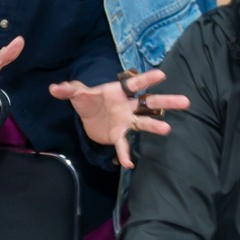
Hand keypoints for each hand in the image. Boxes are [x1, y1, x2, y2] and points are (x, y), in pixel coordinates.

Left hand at [49, 68, 188, 169]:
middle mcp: (128, 106)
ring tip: (167, 129)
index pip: (135, 84)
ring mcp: (126, 121)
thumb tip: (54, 88)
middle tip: (185, 101)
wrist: (87, 117)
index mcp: (119, 91)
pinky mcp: (119, 135)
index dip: (147, 79)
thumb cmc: (88, 100)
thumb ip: (68, 90)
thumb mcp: (77, 94)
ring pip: (145, 122)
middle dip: (166, 102)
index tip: (162, 75)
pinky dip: (125, 153)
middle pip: (150, 103)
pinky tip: (129, 163)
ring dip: (155, 125)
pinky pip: (124, 144)